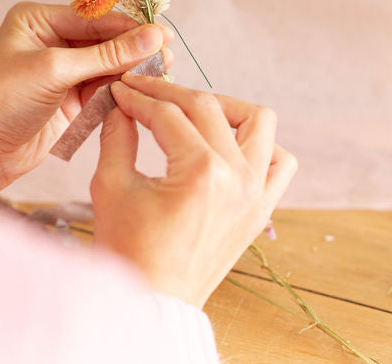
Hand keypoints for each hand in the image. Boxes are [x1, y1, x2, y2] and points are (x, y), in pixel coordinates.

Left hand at [0, 2, 172, 193]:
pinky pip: (103, 89)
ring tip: (162, 73)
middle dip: (134, 48)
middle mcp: (51, 40)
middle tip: (168, 55)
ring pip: (107, 65)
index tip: (163, 33)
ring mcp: (61, 71)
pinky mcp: (69, 100)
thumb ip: (107, 55)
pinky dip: (121, 90)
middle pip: (105, 39)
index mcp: (38, 19)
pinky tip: (142, 90)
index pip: (94, 16)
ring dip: (131, 70)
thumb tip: (153, 36)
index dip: (129, 26)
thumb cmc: (1, 100)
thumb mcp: (55, 70)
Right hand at [90, 72, 296, 307]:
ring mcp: (257, 193)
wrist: (152, 301)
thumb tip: (120, 102)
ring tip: (191, 110)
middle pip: (207, 107)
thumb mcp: (111, 186)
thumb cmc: (128, 251)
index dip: (138, 97)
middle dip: (170, 93)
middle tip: (142, 91)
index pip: (167, 114)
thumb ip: (117, 134)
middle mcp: (238, 177)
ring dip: (224, 107)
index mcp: (201, 172)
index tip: (119, 90)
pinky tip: (226, 143)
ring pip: (258, 121)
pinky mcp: (262, 208)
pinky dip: (259, 144)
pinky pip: (280, 162)